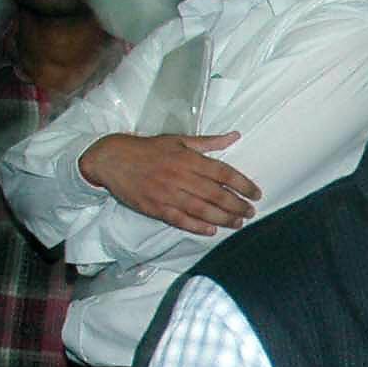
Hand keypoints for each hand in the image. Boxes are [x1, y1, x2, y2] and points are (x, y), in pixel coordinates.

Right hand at [78, 131, 259, 233]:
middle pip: (215, 194)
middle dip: (237, 205)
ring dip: (223, 218)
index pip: (222, 173)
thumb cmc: (148, 149)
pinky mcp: (155, 207)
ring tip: (238, 223)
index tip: (256, 194)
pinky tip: (211, 230)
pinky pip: (180, 219)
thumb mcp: (178, 140)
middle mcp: (180, 176)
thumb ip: (209, 142)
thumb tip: (235, 136)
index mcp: (187, 158)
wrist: (111, 159)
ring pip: (201, 209)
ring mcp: (167, 193)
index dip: (243, 185)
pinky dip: (197, 226)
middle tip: (251, 212)